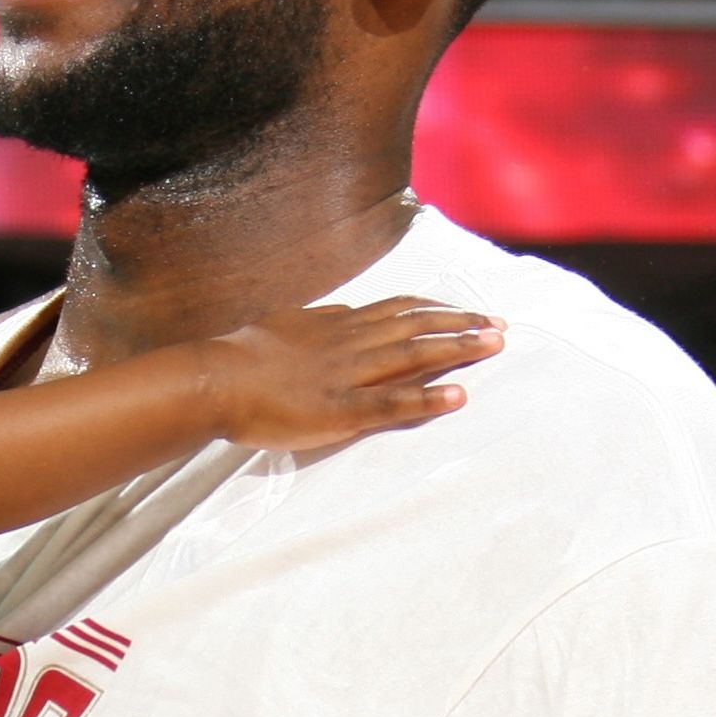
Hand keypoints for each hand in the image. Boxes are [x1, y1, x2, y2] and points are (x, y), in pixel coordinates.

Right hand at [196, 298, 503, 451]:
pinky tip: (460, 396)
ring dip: (457, 349)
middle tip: (499, 325)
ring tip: (495, 346)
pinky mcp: (341, 409)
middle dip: (461, 323)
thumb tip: (338, 313)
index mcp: (336, 325)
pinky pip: (392, 402)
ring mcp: (348, 375)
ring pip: (413, 355)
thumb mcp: (283, 323)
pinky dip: (428, 398)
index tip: (463, 308)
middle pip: (416, 326)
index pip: (396, 309)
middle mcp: (350, 343)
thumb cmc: (241, 356)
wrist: (216, 378)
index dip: (434, 308)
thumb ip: (317, 321)